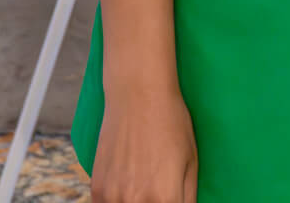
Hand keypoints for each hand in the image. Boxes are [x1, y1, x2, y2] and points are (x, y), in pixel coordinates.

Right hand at [91, 85, 197, 202]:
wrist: (137, 96)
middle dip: (156, 202)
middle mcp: (137, 202)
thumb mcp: (192, 161)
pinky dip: (117, 201)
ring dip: (137, 201)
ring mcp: (113, 197)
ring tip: (142, 187)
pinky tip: (127, 188)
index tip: (172, 198)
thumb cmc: (172, 124)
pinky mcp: (97, 189)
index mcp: (166, 198)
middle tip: (158, 191)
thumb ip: (188, 196)